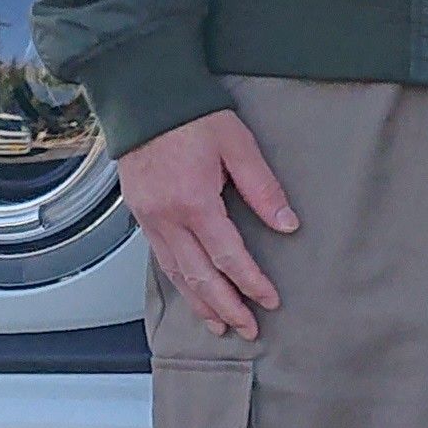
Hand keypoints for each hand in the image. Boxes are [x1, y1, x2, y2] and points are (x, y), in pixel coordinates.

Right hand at [121, 110, 295, 339]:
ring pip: (176, 274)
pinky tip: (191, 292)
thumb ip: (262, 188)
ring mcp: (149, 219)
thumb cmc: (192, 116)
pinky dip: (178, 282)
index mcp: (194, 202)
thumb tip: (288, 224)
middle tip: (248, 330)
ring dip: (200, 303)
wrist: (145, 97)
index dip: (251, 283)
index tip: (270, 301)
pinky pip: (161, 259)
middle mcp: (168, 218)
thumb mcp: (237, 144)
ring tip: (220, 325)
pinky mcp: (140, 214)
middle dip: (226, 307)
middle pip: (200, 276)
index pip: (229, 257)